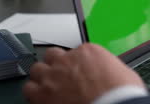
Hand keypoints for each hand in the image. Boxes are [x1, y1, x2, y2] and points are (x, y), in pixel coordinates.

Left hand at [23, 43, 144, 103]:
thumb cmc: (121, 92)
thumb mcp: (121, 71)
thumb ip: (106, 67)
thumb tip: (105, 73)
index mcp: (88, 51)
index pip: (75, 51)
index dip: (76, 63)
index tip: (78, 70)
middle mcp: (68, 59)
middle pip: (52, 55)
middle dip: (56, 64)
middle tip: (61, 75)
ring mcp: (53, 75)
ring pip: (37, 69)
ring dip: (42, 76)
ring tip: (49, 86)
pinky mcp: (42, 94)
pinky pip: (29, 88)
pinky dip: (34, 92)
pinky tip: (41, 98)